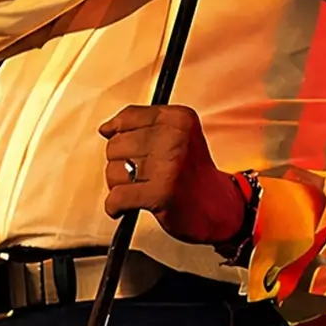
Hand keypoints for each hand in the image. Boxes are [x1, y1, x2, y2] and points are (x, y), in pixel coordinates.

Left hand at [99, 105, 245, 245]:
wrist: (219, 207)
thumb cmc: (193, 174)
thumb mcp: (177, 136)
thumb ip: (141, 124)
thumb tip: (105, 129)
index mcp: (180, 118)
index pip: (128, 117)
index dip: (125, 138)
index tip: (140, 150)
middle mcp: (175, 137)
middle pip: (116, 145)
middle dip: (123, 164)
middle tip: (146, 174)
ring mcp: (168, 165)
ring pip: (113, 172)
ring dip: (122, 186)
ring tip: (144, 189)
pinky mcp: (160, 193)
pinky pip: (116, 198)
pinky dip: (117, 206)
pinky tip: (130, 205)